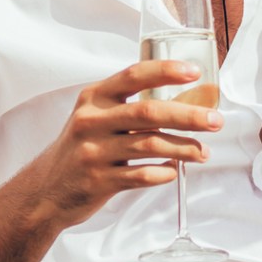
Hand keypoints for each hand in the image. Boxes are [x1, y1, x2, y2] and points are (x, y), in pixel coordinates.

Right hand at [28, 61, 223, 226]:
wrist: (45, 190)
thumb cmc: (81, 147)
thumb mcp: (93, 117)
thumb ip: (127, 106)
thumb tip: (184, 100)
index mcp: (94, 98)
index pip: (133, 76)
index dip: (165, 71)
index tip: (194, 71)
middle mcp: (91, 121)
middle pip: (148, 113)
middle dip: (188, 115)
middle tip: (216, 120)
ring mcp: (93, 152)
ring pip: (149, 146)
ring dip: (183, 148)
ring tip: (203, 152)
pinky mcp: (98, 181)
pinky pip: (140, 176)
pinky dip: (162, 173)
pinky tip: (174, 172)